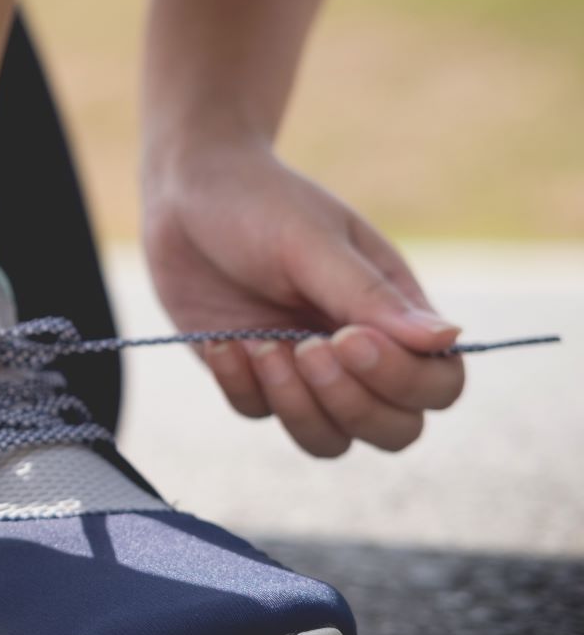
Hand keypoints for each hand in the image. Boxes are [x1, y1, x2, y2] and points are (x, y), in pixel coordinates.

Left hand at [143, 140, 464, 456]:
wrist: (186, 194)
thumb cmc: (260, 203)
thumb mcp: (313, 243)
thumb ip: (371, 296)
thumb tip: (448, 339)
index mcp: (394, 313)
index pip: (437, 385)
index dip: (401, 381)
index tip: (346, 337)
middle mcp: (357, 353)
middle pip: (394, 430)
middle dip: (352, 406)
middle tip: (305, 349)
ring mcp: (302, 371)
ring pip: (327, 440)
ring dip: (296, 407)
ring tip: (260, 346)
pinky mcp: (250, 376)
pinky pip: (257, 413)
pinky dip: (240, 387)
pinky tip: (222, 342)